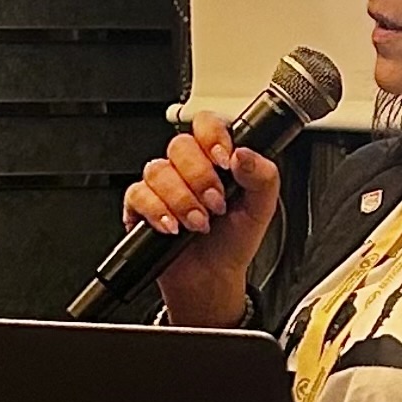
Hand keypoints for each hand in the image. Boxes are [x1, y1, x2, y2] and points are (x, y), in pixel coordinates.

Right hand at [120, 111, 282, 327]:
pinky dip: (157, 212)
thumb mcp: (261, 208)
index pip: (206, 124)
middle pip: (180, 145)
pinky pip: (138, 194)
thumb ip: (263, 176)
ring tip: (199, 223)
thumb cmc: (234, 241)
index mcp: (215, 158)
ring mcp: (162, 185)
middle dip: (200, 178)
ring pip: (158, 170)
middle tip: (215, 204)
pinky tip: (174, 228)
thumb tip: (243, 154)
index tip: (224, 160)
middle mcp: (187, 168)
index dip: (212, 137)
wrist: (212, 277)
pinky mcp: (140, 206)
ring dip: (182, 200)